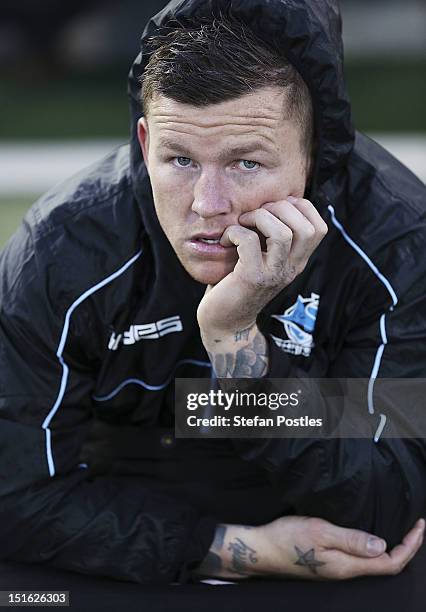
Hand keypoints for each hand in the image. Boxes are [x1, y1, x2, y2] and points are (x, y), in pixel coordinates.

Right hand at [193, 516, 424, 580]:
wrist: (261, 550)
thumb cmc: (288, 539)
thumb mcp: (321, 532)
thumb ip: (352, 539)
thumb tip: (382, 544)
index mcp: (348, 566)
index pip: (391, 562)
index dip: (410, 546)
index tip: (420, 525)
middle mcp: (345, 571)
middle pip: (386, 565)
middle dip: (406, 548)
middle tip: (416, 526)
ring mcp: (336, 569)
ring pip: (373, 563)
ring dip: (391, 548)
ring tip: (400, 530)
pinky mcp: (328, 564)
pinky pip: (360, 559)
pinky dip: (373, 547)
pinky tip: (370, 535)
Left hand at [197, 197, 327, 337]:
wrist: (225, 322)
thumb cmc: (238, 284)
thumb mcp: (263, 258)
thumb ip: (270, 237)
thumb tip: (270, 203)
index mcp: (297, 261)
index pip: (319, 227)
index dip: (301, 208)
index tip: (275, 209)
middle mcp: (291, 268)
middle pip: (307, 228)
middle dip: (280, 208)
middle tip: (256, 215)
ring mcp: (273, 274)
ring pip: (283, 234)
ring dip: (259, 218)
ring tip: (243, 223)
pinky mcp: (251, 278)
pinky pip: (249, 242)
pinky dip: (235, 232)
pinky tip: (226, 240)